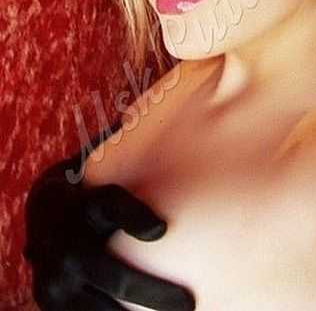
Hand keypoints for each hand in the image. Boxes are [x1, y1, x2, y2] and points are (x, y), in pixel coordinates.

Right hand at [23, 122, 195, 310]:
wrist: (41, 212)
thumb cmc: (88, 182)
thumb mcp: (97, 160)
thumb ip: (125, 146)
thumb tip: (158, 112)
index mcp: (79, 201)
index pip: (107, 205)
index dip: (132, 216)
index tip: (161, 229)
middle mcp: (64, 242)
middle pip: (109, 272)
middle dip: (149, 292)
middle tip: (187, 304)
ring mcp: (55, 279)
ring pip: (99, 308)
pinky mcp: (52, 303)